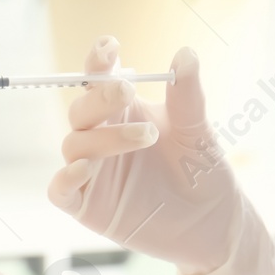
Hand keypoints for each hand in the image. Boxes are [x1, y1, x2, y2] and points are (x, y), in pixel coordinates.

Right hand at [48, 36, 274, 274]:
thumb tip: (185, 52)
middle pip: (81, 110)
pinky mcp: (86, 205)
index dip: (97, 61)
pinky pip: (60, 189)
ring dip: (103, 138)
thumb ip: (187, 96)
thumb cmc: (203, 173)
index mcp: (123, 113)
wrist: (213, 227)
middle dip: (100, 98)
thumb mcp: (198, 132)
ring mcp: (91, 171)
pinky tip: (85, 168)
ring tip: (146, 137)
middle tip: (128, 93)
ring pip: (74, 144)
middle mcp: (102, 138)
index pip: (99, 81)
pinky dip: (66, 177)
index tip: (109, 47)